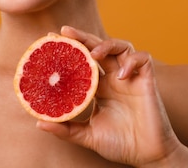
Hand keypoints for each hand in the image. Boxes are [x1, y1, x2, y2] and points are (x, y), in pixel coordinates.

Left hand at [37, 26, 187, 166]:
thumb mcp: (88, 135)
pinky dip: (133, 61)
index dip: (70, 48)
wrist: (148, 156)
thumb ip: (66, 129)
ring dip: (107, 44)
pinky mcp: (147, 81)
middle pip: (98, 47)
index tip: (50, 39)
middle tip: (64, 31)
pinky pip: (143, 59)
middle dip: (82, 37)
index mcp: (99, 87)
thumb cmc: (120, 144)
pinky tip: (122, 74)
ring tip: (93, 53)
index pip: (83, 60)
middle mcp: (113, 78)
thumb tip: (40, 123)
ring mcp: (130, 77)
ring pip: (121, 46)